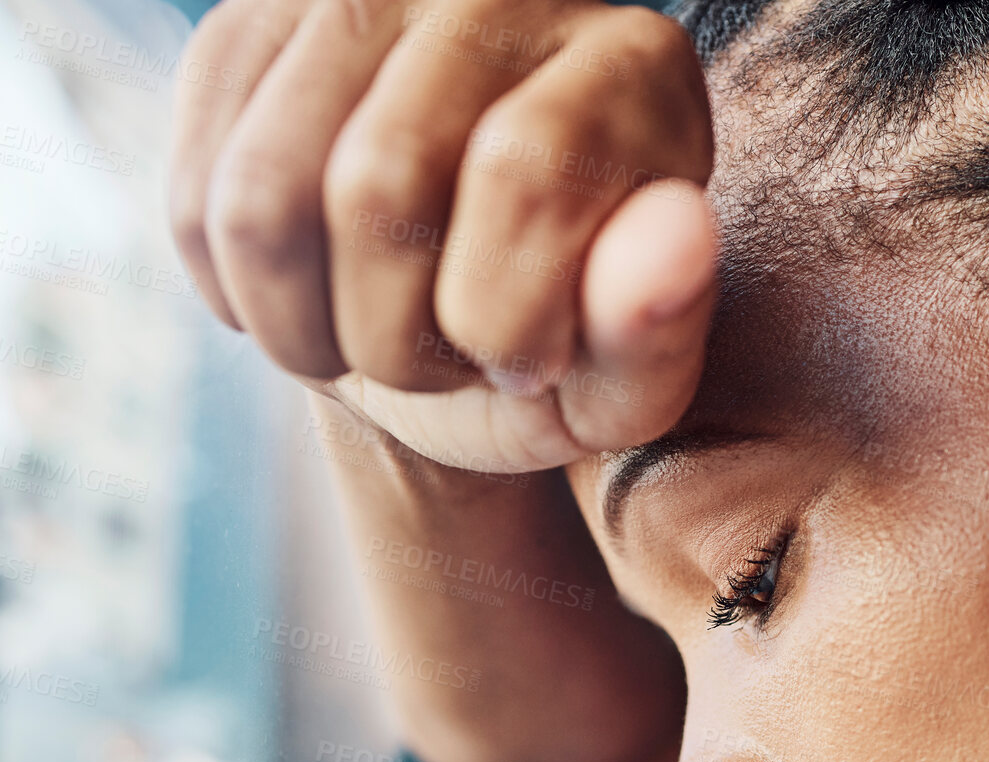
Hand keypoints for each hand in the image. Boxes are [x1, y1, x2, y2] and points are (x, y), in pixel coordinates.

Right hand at [170, 0, 716, 471]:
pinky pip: (195, 199)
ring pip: (264, 198)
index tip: (525, 365)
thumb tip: (675, 235)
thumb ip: (656, 330)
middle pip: (377, 183)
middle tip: (445, 361)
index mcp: (632, 65)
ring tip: (376, 346)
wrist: (447, 318)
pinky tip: (313, 305)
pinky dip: (244, 301)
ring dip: (311, 333)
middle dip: (400, 341)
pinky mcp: (247, 30)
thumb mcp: (622, 381)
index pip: (525, 171)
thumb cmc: (558, 348)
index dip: (505, 318)